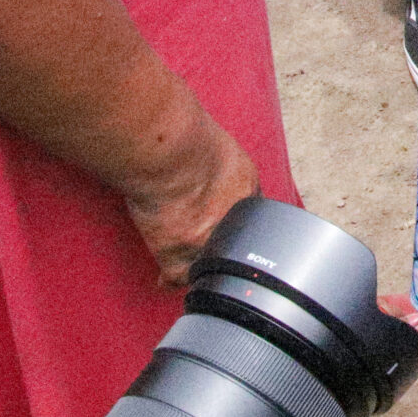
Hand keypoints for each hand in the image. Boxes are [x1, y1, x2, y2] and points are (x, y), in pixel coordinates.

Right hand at [125, 121, 258, 286]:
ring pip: (206, 263)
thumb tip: (207, 156)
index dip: (239, 224)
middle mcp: (233, 218)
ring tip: (190, 266)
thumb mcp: (222, 146)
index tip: (228, 228)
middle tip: (209, 250)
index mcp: (246, 188)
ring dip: (197, 264)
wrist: (169, 151)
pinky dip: (169, 279)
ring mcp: (207, 239)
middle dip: (222, 248)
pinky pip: (176, 276)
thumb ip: (222, 161)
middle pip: (234, 245)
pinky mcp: (178, 253)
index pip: (253, 217)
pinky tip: (164, 280)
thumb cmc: (187, 135)